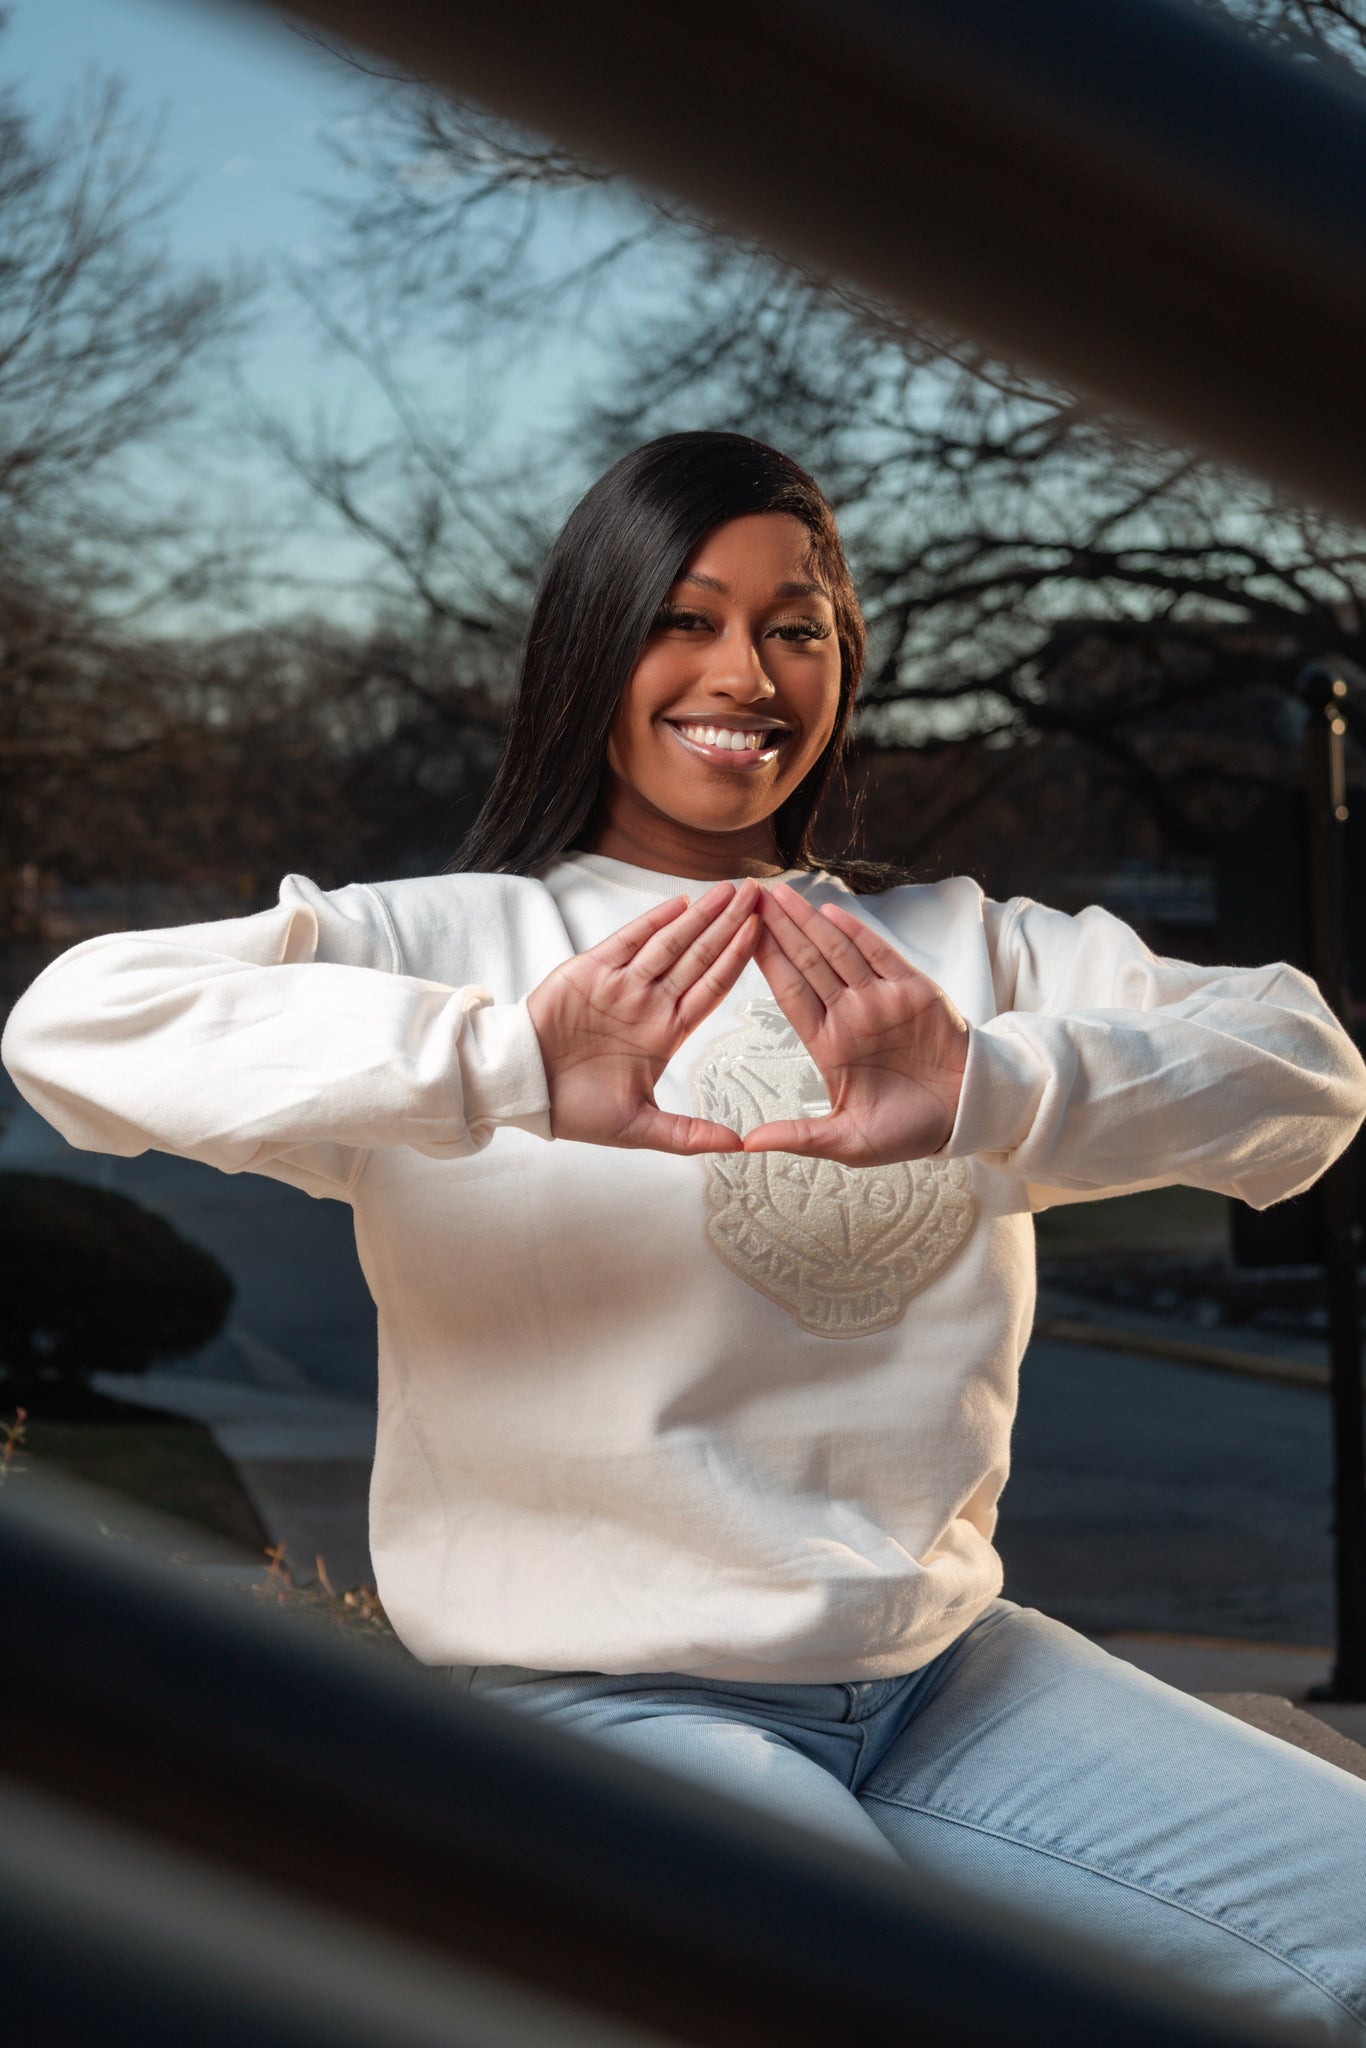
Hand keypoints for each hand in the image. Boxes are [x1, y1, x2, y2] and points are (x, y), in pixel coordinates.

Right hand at [526, 878, 760, 1152]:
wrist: (522, 1091)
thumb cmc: (575, 1110)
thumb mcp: (639, 1129)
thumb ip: (688, 1134)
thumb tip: (738, 1147)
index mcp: (664, 1033)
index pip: (712, 988)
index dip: (739, 959)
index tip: (765, 933)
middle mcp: (648, 1003)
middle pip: (699, 956)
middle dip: (729, 925)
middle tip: (760, 894)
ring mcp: (621, 985)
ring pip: (670, 943)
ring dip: (700, 916)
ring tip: (729, 890)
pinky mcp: (590, 972)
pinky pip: (628, 941)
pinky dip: (653, 921)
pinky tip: (679, 903)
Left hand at [742, 881, 968, 1163]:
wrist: (967, 1114)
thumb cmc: (908, 1130)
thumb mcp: (849, 1142)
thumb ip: (801, 1137)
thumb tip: (747, 1144)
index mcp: (829, 1045)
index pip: (789, 995)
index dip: (764, 963)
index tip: (735, 936)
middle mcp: (850, 1015)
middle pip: (807, 963)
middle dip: (778, 930)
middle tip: (748, 897)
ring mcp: (881, 999)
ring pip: (837, 952)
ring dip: (809, 922)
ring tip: (779, 895)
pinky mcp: (914, 991)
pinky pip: (881, 956)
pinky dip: (857, 934)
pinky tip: (831, 913)